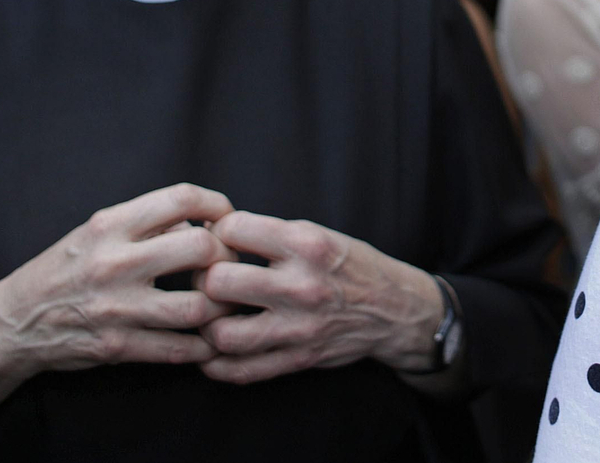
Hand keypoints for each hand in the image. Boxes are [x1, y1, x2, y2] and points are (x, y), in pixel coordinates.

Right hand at [0, 183, 238, 375]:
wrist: (13, 322)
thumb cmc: (64, 270)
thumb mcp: (95, 231)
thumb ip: (145, 223)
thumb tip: (198, 220)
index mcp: (110, 225)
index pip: (181, 198)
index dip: (218, 205)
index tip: (226, 220)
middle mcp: (114, 262)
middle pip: (200, 248)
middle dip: (226, 257)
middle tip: (229, 267)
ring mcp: (116, 307)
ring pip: (197, 306)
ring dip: (221, 307)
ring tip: (223, 305)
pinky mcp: (116, 346)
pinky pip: (178, 348)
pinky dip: (202, 347)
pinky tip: (207, 340)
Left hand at [193, 211, 442, 384]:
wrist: (395, 310)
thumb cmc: (350, 266)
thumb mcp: (318, 234)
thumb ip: (271, 236)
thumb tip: (214, 234)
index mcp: (307, 245)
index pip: (234, 229)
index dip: (219, 232)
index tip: (221, 241)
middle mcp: (301, 286)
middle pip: (219, 282)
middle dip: (204, 277)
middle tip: (208, 279)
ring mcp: (298, 327)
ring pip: (222, 333)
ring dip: (207, 324)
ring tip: (212, 314)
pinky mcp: (298, 359)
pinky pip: (241, 371)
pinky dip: (216, 364)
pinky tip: (213, 350)